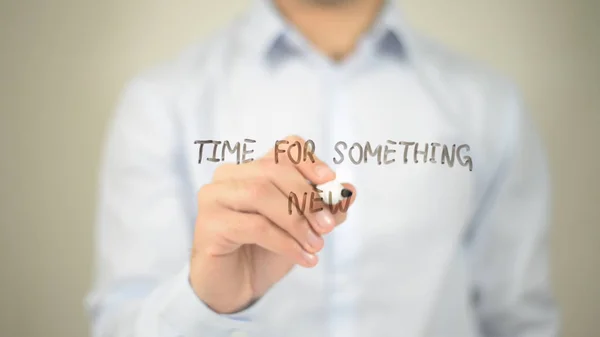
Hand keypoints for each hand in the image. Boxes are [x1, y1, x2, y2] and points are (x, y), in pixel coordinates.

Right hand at [189, 135, 356, 313]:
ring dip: (295, 221)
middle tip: (327, 226)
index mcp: (254, 169)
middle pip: (272, 170)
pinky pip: (253, 225)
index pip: (284, 149)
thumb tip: (350, 190)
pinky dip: (284, 242)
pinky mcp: (209, 223)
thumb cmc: (268, 250)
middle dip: (306, 198)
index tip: (329, 181)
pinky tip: (302, 257)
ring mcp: (214, 197)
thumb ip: (326, 209)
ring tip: (315, 245)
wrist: (237, 286)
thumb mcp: (305, 228)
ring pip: (260, 194)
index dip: (308, 160)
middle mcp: (230, 176)